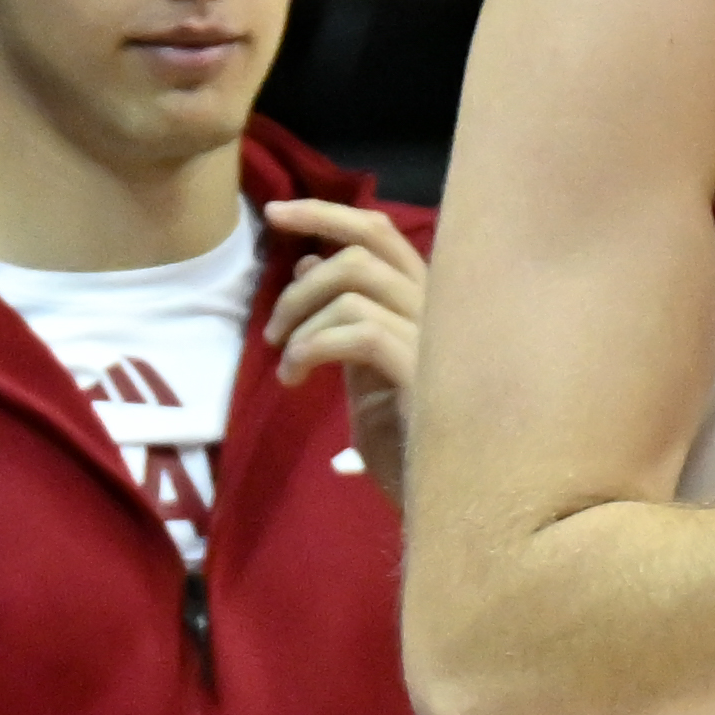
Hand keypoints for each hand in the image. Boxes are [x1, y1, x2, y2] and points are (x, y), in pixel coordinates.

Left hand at [262, 199, 426, 504]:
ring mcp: (438, 336)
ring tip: (288, 367)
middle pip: (366, 247)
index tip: (274, 214)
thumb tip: (307, 263)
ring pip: (354, 286)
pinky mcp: (424, 372)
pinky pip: (358, 331)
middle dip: (303, 281)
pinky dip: (314, 347)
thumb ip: (342, 314)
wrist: (442, 500)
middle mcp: (441, 307)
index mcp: (426, 302)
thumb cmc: (407, 441)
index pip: (380, 232)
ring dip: (302, 321)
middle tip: (272, 330)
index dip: (325, 213)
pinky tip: (298, 379)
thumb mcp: (361, 368)